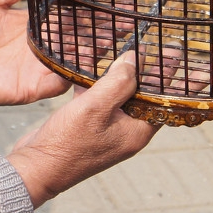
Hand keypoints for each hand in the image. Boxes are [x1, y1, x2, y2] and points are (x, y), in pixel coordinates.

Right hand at [6, 53, 158, 207]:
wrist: (36, 167)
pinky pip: (100, 99)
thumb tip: (134, 59)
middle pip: (143, 94)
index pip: (162, 98)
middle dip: (148, 70)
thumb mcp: (95, 107)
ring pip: (120, 95)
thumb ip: (118, 82)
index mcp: (137, 130)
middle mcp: (127, 130)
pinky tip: (91, 65)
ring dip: (120, 73)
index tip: (177, 53)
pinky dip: (98, 83)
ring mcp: (108, 128)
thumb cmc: (66, 143)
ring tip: (126, 48)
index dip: (169, 74)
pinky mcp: (89, 125)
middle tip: (155, 45)